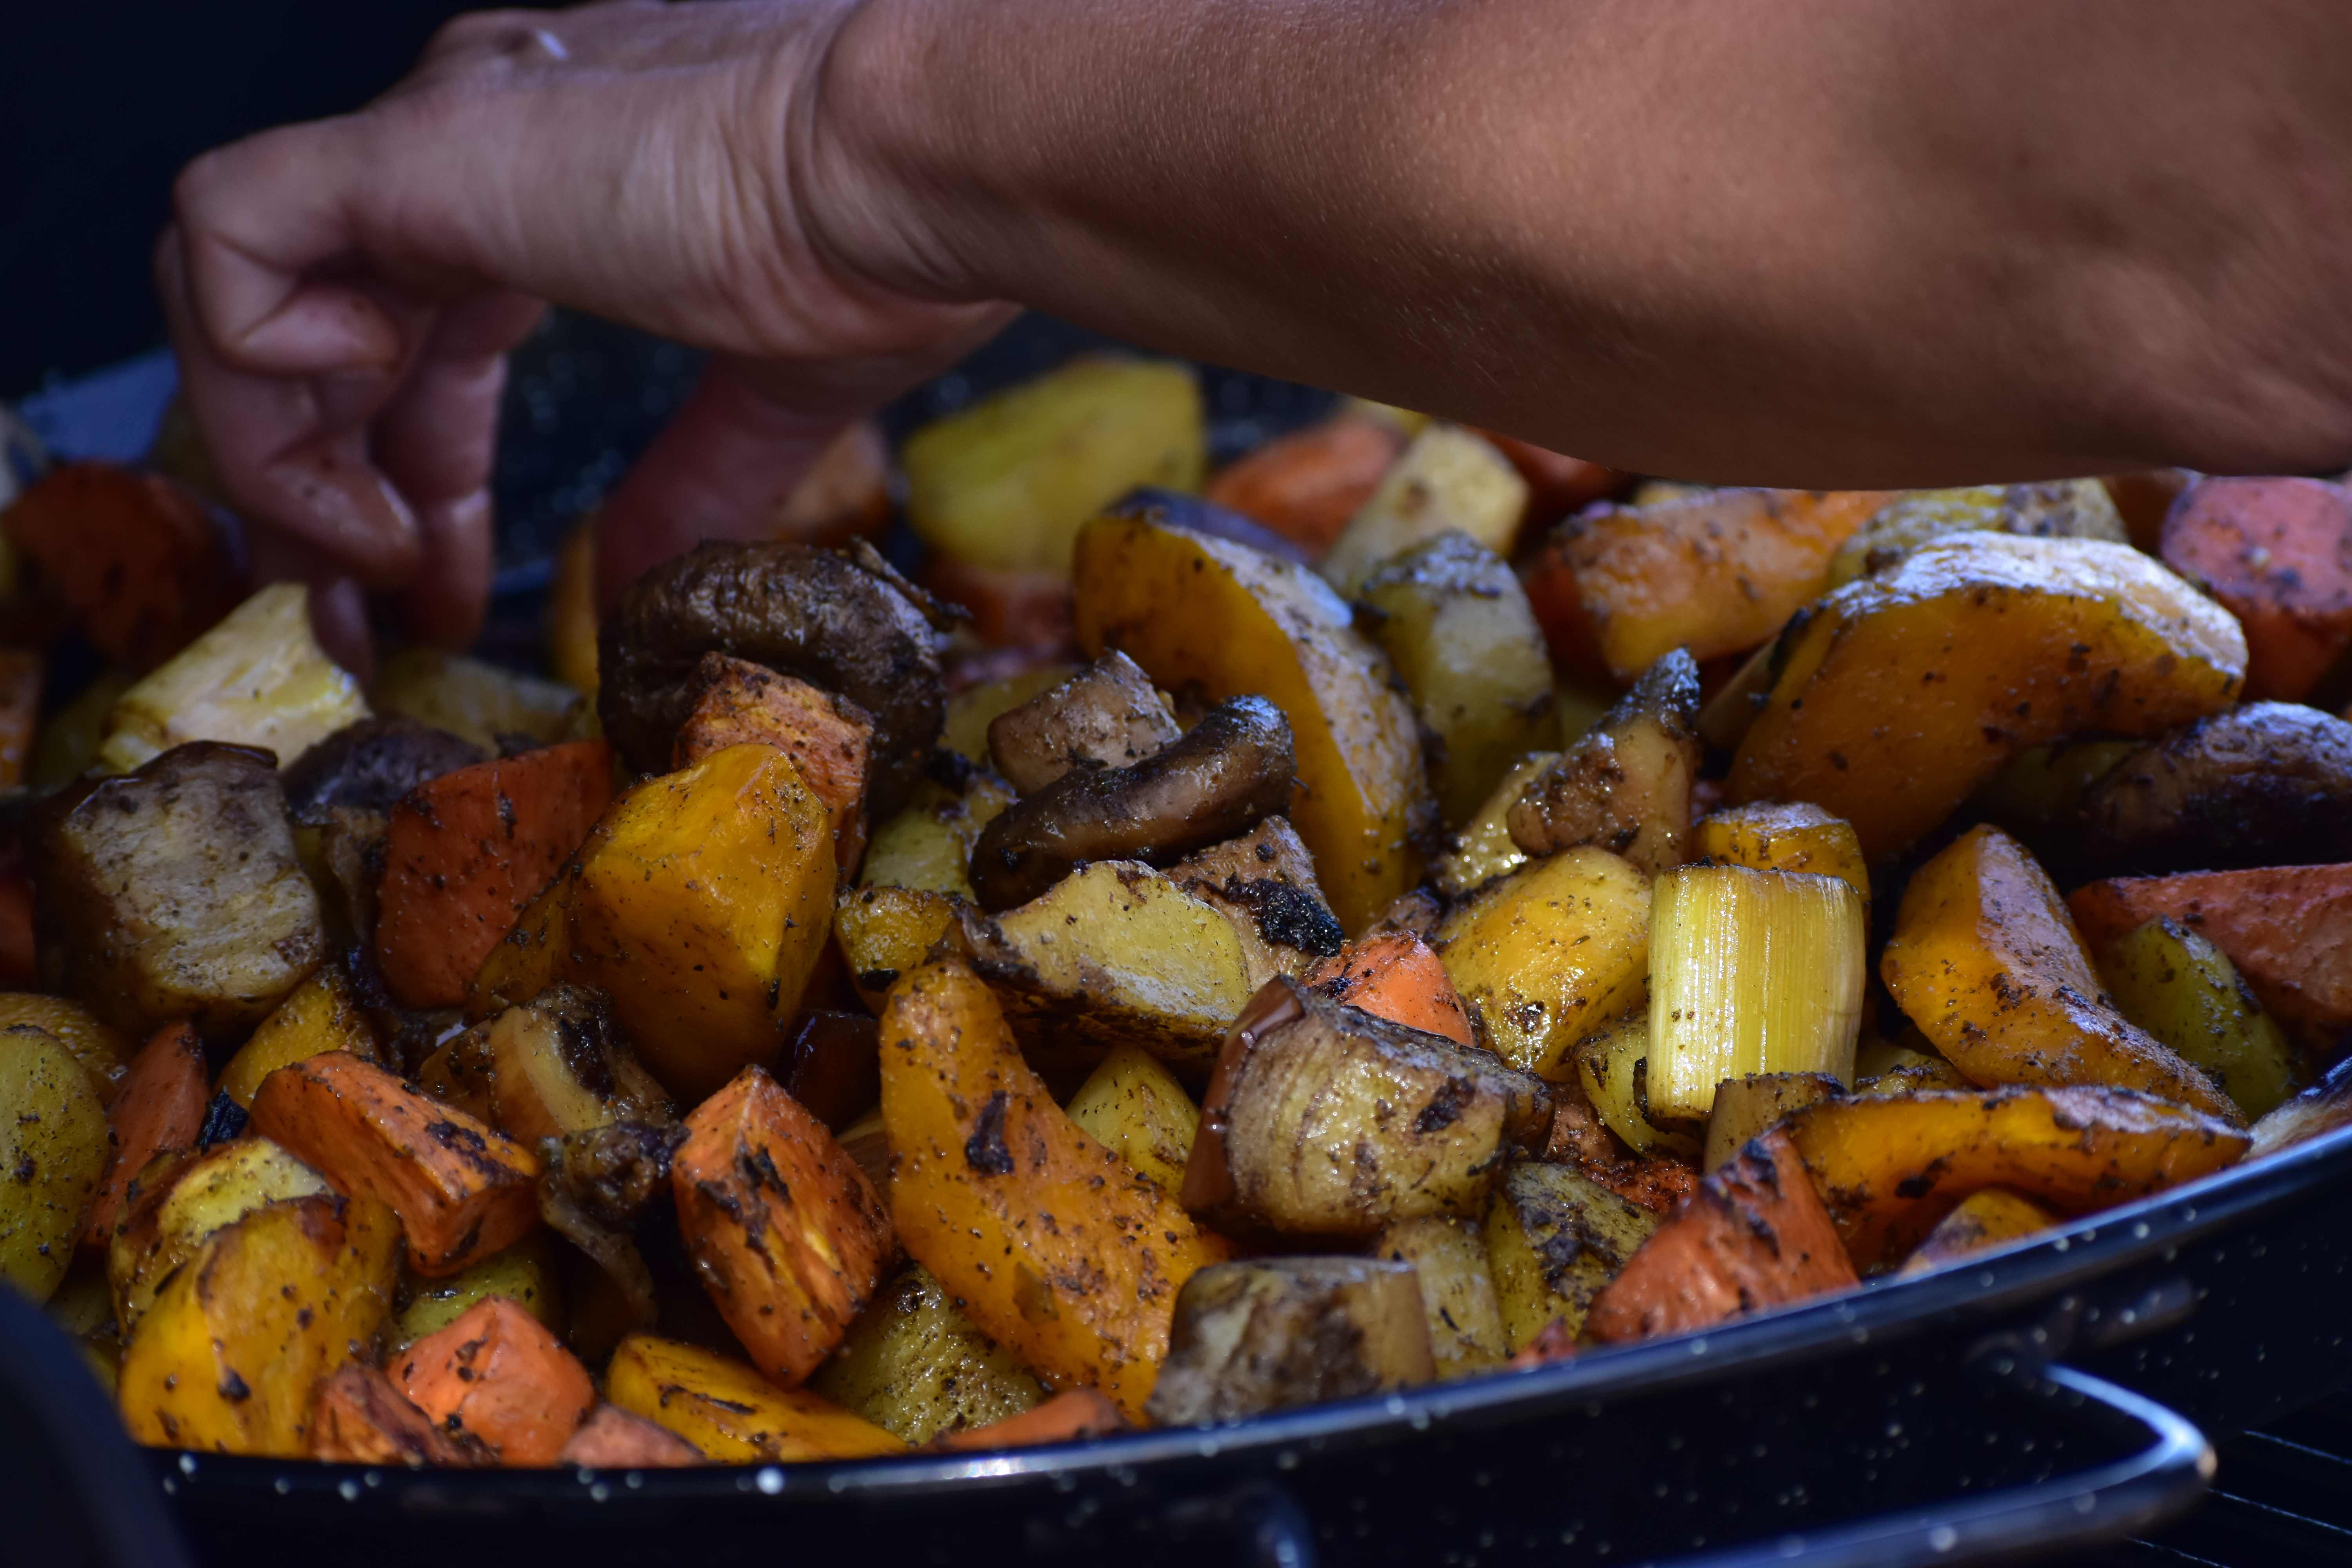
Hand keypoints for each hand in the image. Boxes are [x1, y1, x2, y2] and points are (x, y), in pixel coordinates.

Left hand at [162, 0, 1010, 672]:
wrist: (926, 162)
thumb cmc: (895, 248)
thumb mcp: (775, 401)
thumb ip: (687, 483)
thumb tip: (636, 583)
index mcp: (561, 190)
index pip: (417, 339)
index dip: (409, 480)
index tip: (437, 597)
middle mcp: (477, 146)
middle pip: (316, 333)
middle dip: (318, 499)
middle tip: (355, 626)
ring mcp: (436, 138)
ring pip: (241, 285)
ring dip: (283, 448)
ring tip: (372, 552)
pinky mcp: (413, 148)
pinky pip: (225, 228)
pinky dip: (249, 341)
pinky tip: (358, 417)